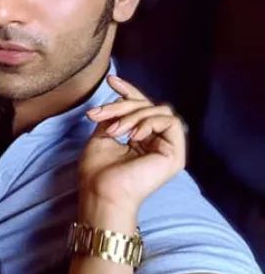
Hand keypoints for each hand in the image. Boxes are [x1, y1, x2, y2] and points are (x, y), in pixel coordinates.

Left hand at [80, 76, 186, 219]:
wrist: (102, 193)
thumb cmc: (97, 172)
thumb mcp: (102, 136)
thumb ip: (114, 117)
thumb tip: (118, 99)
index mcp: (140, 139)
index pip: (140, 108)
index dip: (128, 91)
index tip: (110, 80)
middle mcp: (156, 142)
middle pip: (147, 106)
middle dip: (122, 105)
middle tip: (100, 115)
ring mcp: (167, 148)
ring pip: (158, 111)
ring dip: (132, 115)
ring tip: (115, 131)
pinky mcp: (175, 154)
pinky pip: (170, 121)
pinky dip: (149, 123)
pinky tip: (133, 135)